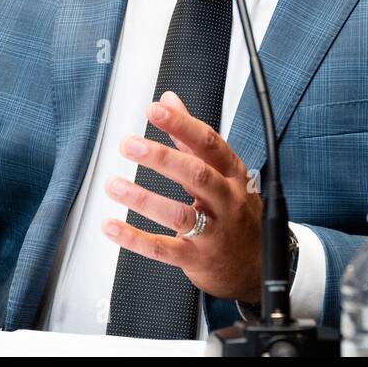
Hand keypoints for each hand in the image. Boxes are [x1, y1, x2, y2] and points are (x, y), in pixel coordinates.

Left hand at [101, 90, 263, 304]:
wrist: (255, 265)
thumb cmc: (236, 213)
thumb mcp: (224, 173)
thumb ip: (191, 137)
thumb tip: (170, 100)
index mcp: (232, 175)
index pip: (208, 143)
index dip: (181, 125)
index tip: (155, 109)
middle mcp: (226, 201)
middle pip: (197, 175)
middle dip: (162, 158)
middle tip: (129, 144)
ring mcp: (213, 232)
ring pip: (179, 214)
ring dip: (143, 198)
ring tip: (113, 185)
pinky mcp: (196, 258)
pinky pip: (163, 249)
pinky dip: (135, 238)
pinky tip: (112, 226)